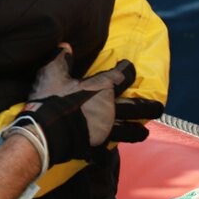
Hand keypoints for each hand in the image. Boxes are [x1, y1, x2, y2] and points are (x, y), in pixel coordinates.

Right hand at [21, 45, 161, 163]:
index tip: (127, 65)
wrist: (43, 132)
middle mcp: (111, 110)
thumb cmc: (50, 100)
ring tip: (142, 130)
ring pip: (132, 132)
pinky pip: (106, 153)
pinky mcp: (96, 147)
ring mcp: (107, 131)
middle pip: (141, 108)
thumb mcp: (51, 74)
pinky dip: (106, 153)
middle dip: (151, 106)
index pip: (124, 75)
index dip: (128, 69)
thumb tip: (65, 45)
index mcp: (102, 89)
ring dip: (138, 131)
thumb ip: (60, 59)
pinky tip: (106, 152)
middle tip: (156, 106)